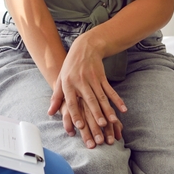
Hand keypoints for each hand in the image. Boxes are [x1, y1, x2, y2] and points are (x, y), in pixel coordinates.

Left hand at [48, 32, 126, 148]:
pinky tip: (123, 109)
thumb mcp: (60, 79)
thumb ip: (56, 97)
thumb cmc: (70, 67)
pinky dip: (117, 100)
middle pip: (90, 100)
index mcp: (68, 84)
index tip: (80, 126)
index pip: (71, 101)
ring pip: (102, 97)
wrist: (85, 48)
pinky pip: (110, 90)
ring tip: (113, 122)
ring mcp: (93, 79)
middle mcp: (81, 82)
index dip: (75, 113)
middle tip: (101, 126)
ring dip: (108, 109)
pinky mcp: (102, 77)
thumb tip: (50, 113)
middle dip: (96, 113)